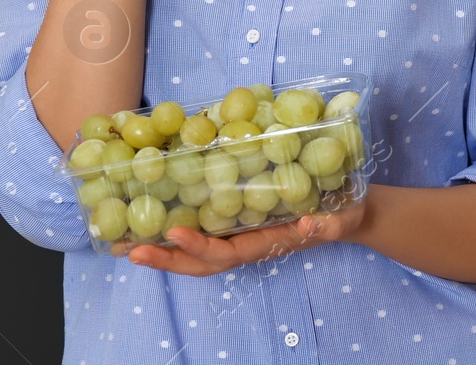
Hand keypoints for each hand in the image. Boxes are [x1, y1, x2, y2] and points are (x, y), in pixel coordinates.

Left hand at [126, 205, 365, 276]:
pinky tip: (154, 220)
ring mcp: (242, 235)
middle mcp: (247, 244)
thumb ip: (330, 224)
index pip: (226, 253)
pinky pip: (205, 231)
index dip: (199, 246)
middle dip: (166, 260)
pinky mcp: (240, 220)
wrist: (349, 213)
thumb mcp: (343, 217)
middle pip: (200, 263)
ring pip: (196, 253)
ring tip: (127, 244)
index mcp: (265, 244)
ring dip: (163, 252)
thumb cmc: (344, 214)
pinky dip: (177, 232)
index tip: (174, 232)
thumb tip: (311, 224)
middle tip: (131, 251)